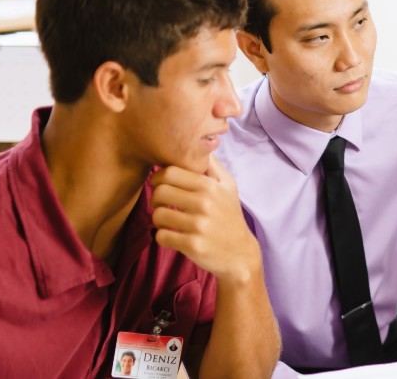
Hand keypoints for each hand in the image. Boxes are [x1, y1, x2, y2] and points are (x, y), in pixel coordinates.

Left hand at [150, 156, 261, 284]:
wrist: (240, 253)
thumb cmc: (230, 217)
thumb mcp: (229, 187)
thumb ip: (212, 166)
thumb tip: (201, 143)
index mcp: (210, 186)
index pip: (170, 172)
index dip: (159, 178)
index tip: (163, 186)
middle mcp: (205, 203)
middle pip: (159, 192)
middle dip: (155, 199)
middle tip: (163, 205)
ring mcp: (199, 225)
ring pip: (157, 215)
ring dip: (158, 219)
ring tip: (168, 221)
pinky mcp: (192, 245)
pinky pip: (161, 236)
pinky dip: (163, 237)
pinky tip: (173, 236)